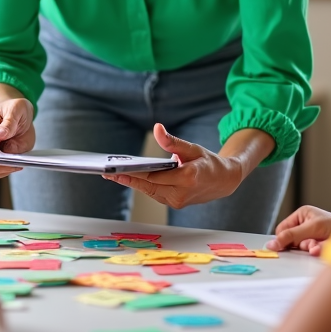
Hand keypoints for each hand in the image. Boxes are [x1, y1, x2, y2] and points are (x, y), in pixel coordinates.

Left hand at [102, 123, 243, 208]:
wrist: (224, 181)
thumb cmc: (208, 162)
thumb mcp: (192, 148)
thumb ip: (172, 141)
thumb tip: (157, 128)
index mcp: (187, 178)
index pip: (154, 176)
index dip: (134, 173)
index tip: (116, 170)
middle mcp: (181, 193)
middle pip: (148, 186)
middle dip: (127, 179)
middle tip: (107, 173)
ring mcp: (177, 201)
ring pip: (149, 191)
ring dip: (132, 183)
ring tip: (113, 174)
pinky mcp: (175, 203)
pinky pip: (154, 193)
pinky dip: (142, 186)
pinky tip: (129, 178)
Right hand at [266, 205, 330, 255]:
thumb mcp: (311, 227)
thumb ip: (291, 235)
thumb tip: (272, 244)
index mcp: (301, 215)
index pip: (282, 229)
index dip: (283, 238)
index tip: (284, 246)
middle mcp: (305, 225)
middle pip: (290, 239)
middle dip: (300, 243)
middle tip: (309, 241)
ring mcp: (311, 236)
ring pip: (300, 248)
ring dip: (309, 247)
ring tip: (318, 244)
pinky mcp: (317, 246)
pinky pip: (309, 252)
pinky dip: (316, 251)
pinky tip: (322, 248)